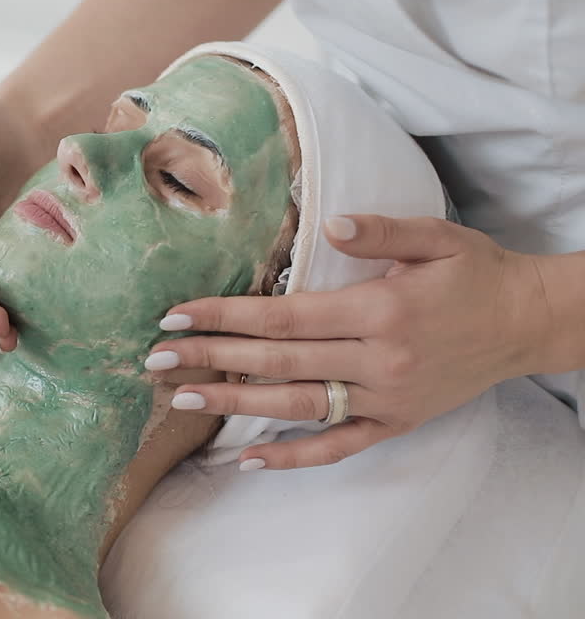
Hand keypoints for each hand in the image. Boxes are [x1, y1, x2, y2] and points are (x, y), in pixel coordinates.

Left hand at [147, 214, 550, 470]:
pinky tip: (249, 459)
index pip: (283, 317)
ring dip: (235, 403)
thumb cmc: (477, 273)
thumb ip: (380, 231)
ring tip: (183, 396)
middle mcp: (377, 360)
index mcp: (379, 310)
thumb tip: (328, 225)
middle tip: (156, 357)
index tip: (177, 314)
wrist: (529, 322)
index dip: (225, 316)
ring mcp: (386, 398)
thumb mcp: (436, 237)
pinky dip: (293, 457)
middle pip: (277, 362)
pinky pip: (338, 445)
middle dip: (211, 358)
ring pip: (297, 405)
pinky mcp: (396, 423)